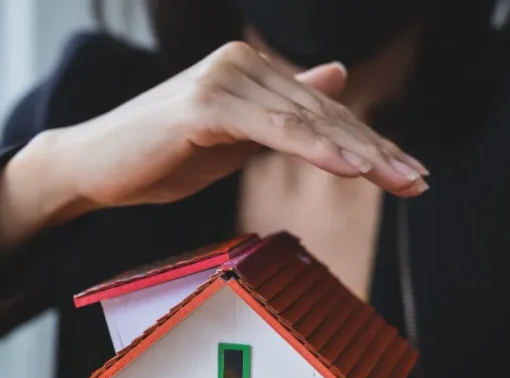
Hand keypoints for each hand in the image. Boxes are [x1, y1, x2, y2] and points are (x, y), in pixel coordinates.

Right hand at [0, 41, 429, 281]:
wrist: (92, 167)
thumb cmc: (156, 157)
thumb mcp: (232, 137)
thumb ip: (282, 112)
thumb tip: (334, 76)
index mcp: (249, 71)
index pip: (320, 110)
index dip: (368, 141)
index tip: (408, 171)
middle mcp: (241, 64)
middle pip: (322, 112)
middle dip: (375, 150)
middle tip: (417, 181)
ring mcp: (222, 79)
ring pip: (305, 120)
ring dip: (358, 152)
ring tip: (400, 179)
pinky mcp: (203, 104)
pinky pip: (272, 129)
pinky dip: (315, 148)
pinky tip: (352, 168)